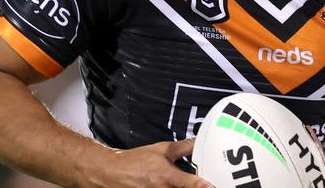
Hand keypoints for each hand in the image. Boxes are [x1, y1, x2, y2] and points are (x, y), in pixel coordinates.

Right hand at [92, 138, 213, 187]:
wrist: (112, 173)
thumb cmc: (136, 162)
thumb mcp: (160, 150)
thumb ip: (181, 148)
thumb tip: (197, 142)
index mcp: (167, 177)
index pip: (189, 183)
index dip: (201, 185)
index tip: (212, 186)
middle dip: (195, 187)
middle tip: (206, 183)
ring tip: (191, 183)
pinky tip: (170, 185)